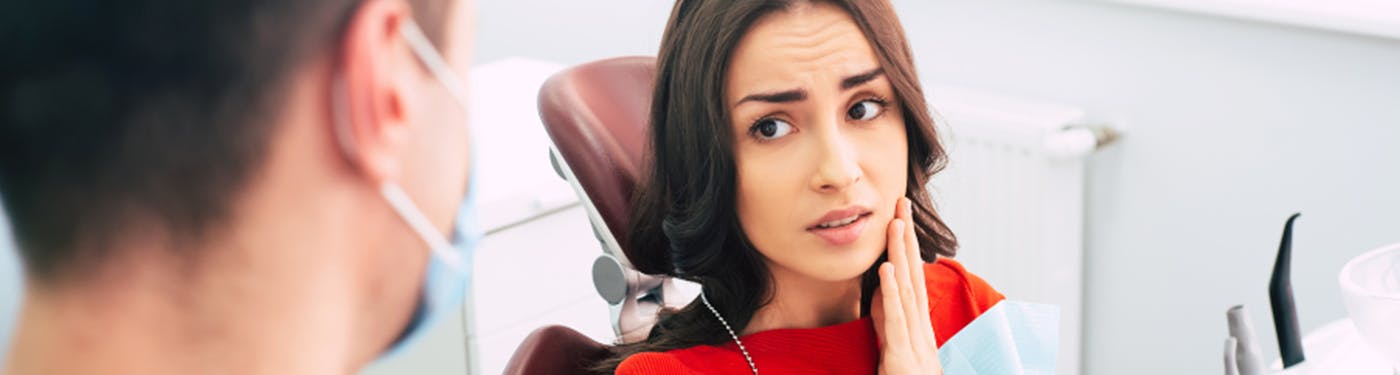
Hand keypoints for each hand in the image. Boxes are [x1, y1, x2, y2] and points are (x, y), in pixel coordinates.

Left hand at [872, 197, 941, 374]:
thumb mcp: (894, 346)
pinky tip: (887, 269)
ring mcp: (913, 341)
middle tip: (901, 203)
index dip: (906, 247)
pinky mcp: (900, 355)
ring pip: (906, 290)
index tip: (900, 218)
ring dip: (900, 255)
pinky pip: (896, 320)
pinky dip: (891, 293)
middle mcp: (919, 329)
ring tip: (895, 224)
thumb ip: (888, 319)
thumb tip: (882, 290)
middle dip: (906, 238)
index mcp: (917, 327)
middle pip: (912, 275)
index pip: (911, 278)